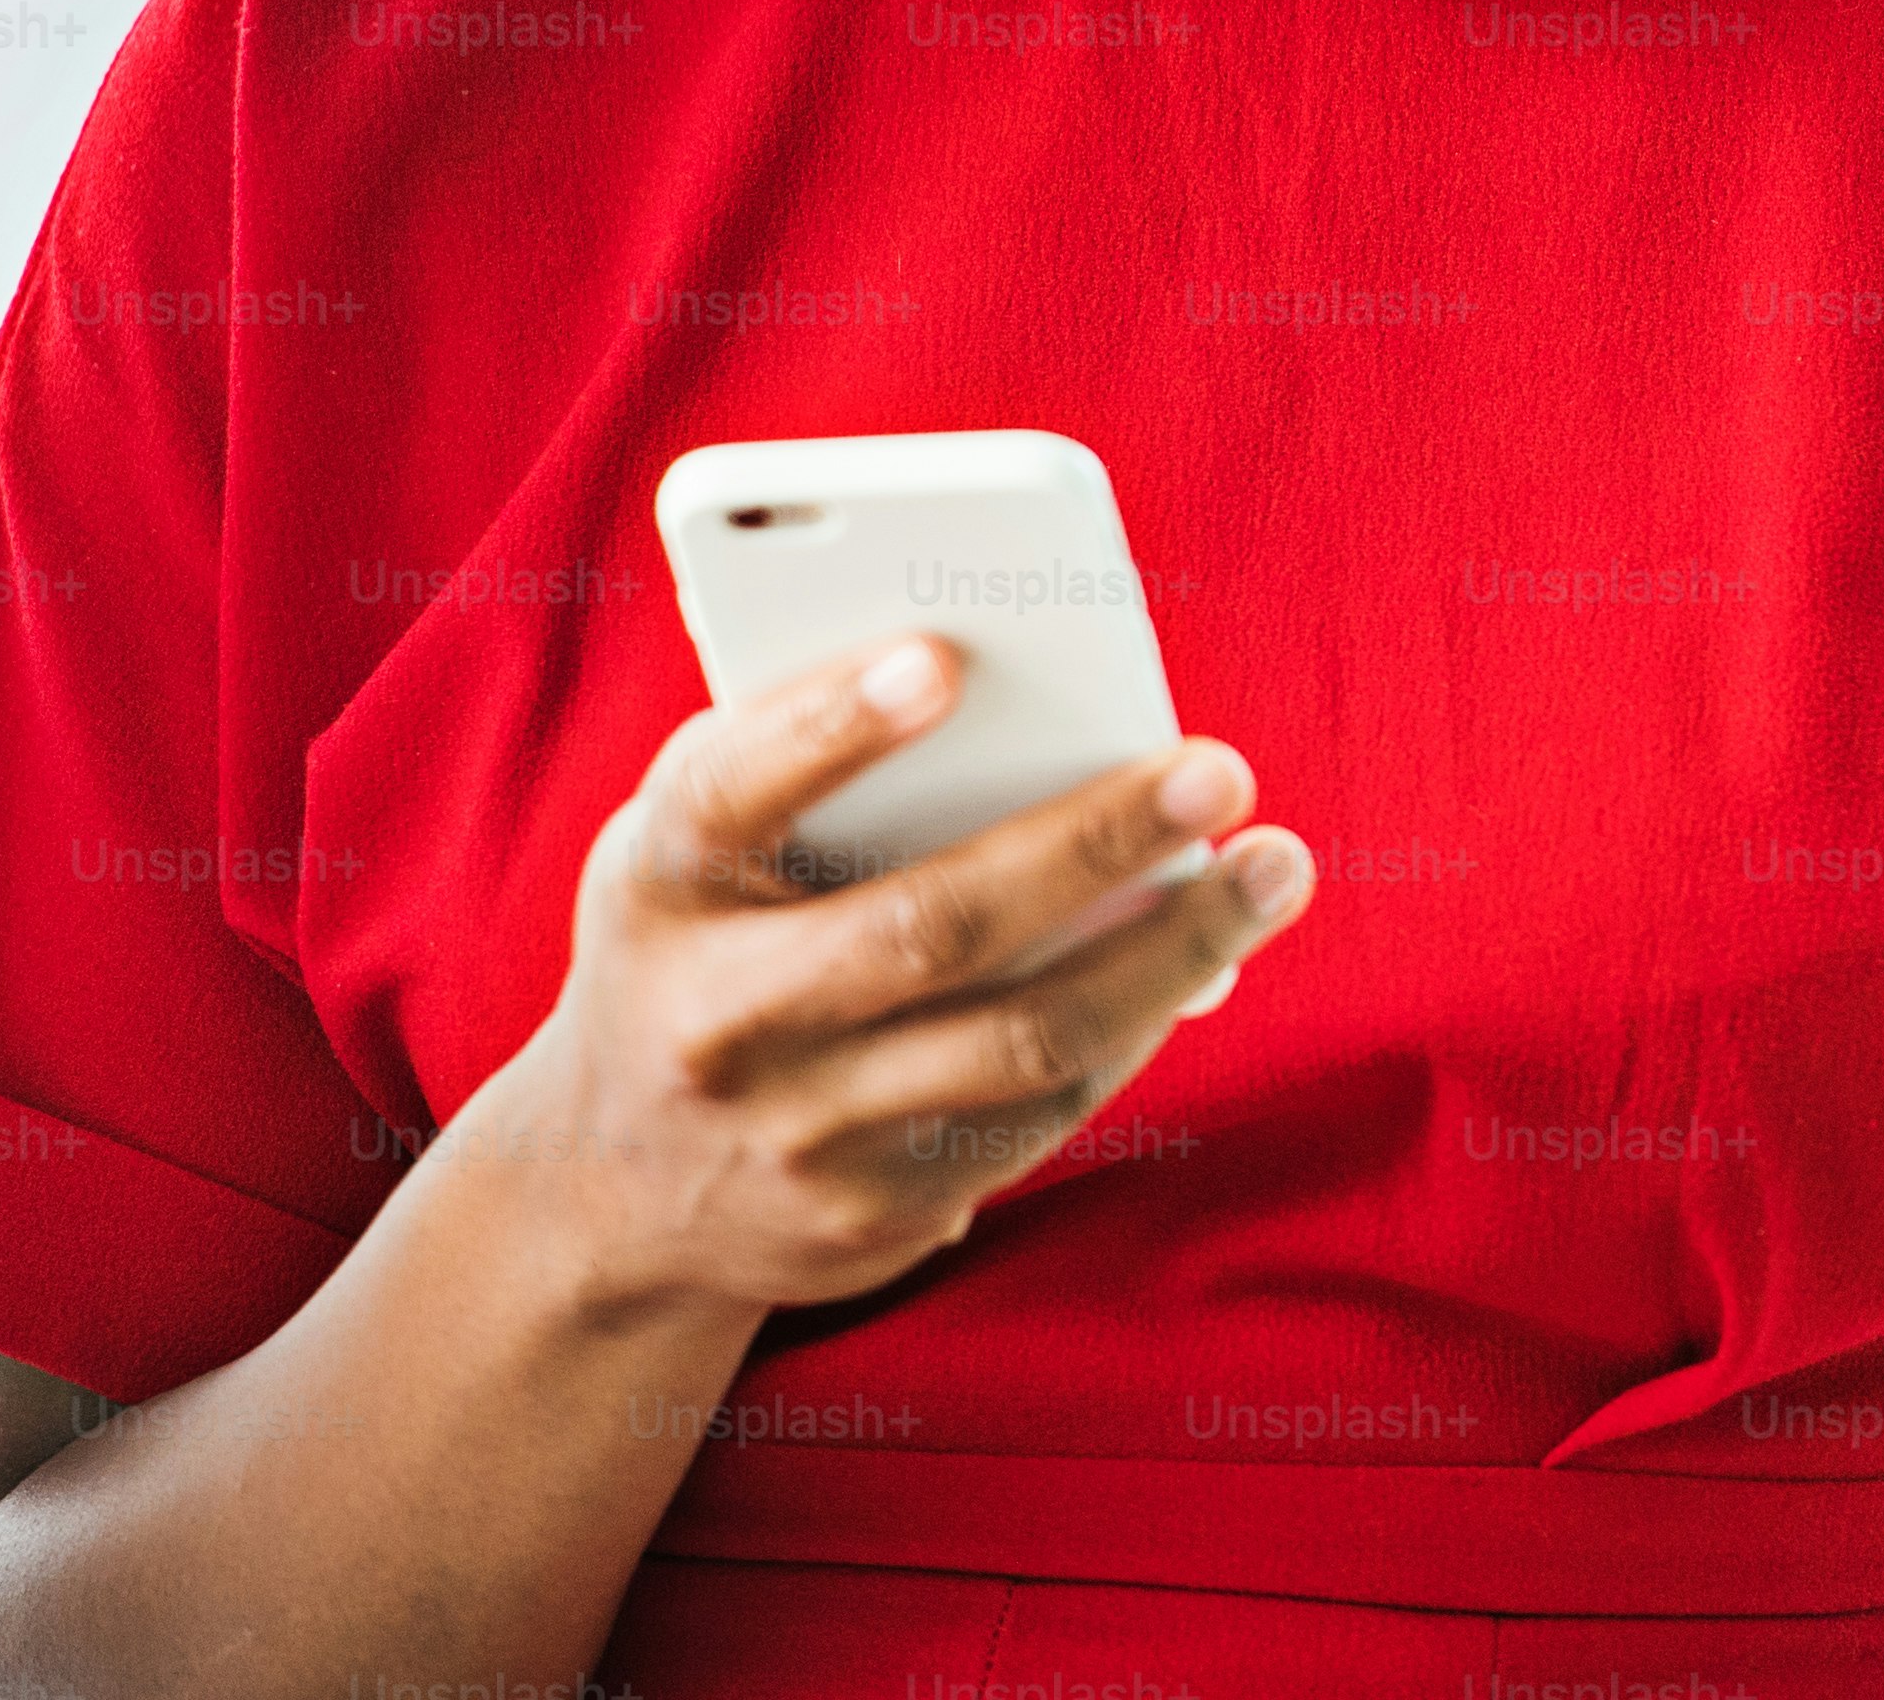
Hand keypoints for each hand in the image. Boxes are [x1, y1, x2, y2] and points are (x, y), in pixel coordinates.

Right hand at [486, 634, 1315, 1318]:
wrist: (611, 1194)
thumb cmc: (695, 939)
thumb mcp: (693, 844)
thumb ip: (800, 764)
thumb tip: (1015, 698)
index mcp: (658, 886)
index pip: (731, 792)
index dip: (827, 725)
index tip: (942, 660)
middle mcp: (716, 1022)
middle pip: (928, 928)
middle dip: (1092, 841)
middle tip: (1219, 767)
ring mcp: (797, 1139)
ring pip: (1022, 1043)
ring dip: (1172, 951)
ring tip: (1272, 870)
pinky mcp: (873, 1222)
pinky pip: (1038, 1117)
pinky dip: (1133, 1027)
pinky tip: (1199, 959)